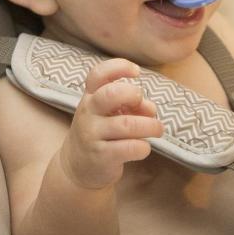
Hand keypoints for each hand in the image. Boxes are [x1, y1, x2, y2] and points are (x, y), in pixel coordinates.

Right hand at [59, 58, 162, 189]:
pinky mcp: (101, 156)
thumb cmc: (101, 133)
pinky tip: (143, 148)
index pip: (98, 74)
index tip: (136, 72)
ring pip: (127, 124)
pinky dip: (143, 147)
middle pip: (111, 94)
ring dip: (150, 126)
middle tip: (144, 105)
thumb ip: (131, 105)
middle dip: (134, 95)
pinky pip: (130, 148)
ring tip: (157, 129)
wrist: (77, 167)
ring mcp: (92, 134)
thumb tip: (150, 109)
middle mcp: (88, 112)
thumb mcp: (110, 114)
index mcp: (90, 97)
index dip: (119, 67)